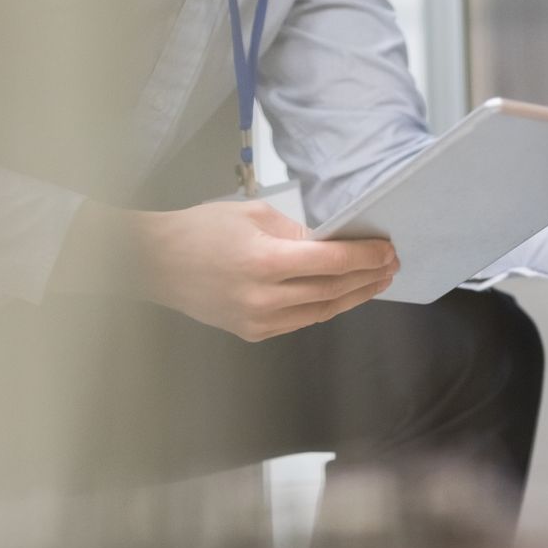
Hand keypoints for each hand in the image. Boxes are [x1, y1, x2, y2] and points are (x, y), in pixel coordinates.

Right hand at [136, 200, 398, 340]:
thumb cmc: (201, 230)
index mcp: (265, 262)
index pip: (330, 263)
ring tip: (377, 281)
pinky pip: (301, 321)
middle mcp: (265, 298)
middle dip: (367, 277)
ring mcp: (258, 321)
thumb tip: (333, 241)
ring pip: (321, 311)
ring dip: (353, 296)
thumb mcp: (253, 215)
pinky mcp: (252, 333)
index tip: (387, 250)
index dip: (364, 257)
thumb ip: (297, 231)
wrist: (155, 263)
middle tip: (391, 264)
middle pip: (332, 290)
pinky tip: (342, 295)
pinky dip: (326, 307)